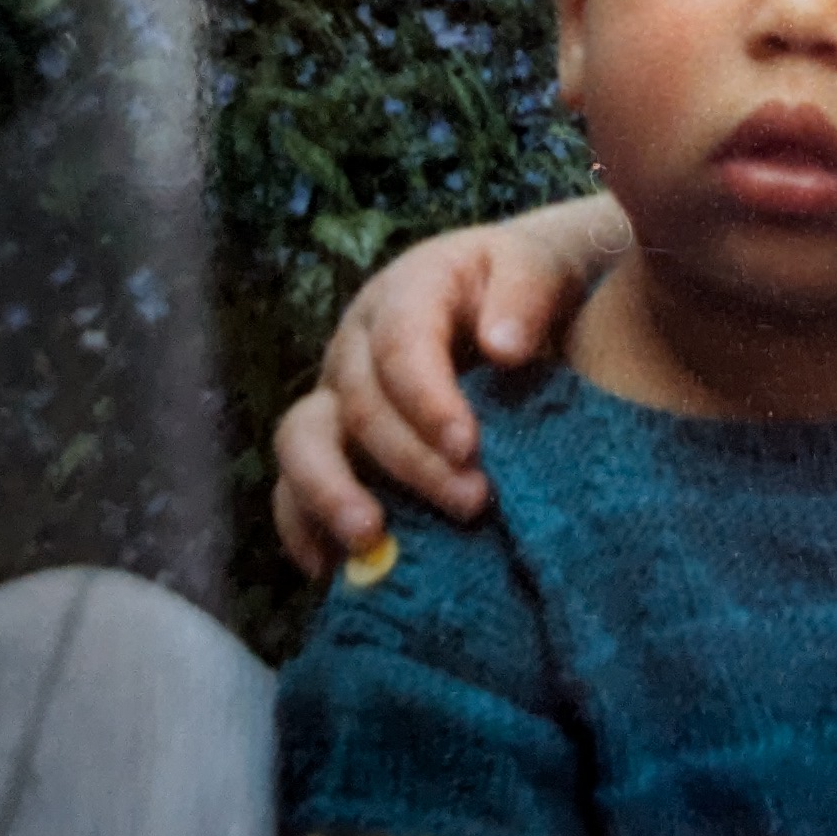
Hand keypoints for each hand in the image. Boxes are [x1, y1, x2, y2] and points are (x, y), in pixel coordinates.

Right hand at [270, 199, 622, 574]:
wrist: (521, 301)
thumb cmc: (535, 285)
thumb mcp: (544, 265)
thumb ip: (528, 291)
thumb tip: (503, 346)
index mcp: (408, 291)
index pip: (400, 343)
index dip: (426, 398)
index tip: (469, 447)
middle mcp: (358, 341)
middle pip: (359, 403)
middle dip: (410, 460)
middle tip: (473, 503)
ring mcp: (338, 394)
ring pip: (301, 440)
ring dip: (330, 493)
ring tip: (369, 538)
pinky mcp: (333, 443)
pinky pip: (292, 486)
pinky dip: (303, 527)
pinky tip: (330, 570)